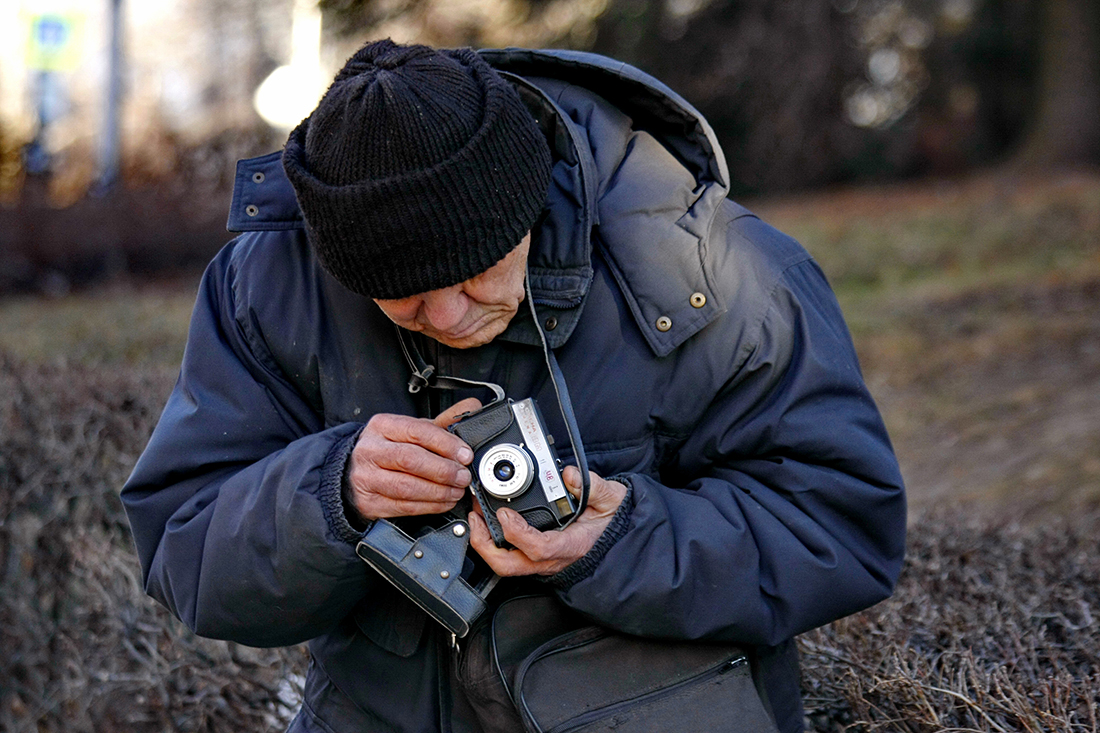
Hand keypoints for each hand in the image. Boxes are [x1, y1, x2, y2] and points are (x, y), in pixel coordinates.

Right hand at [345, 398, 480, 521]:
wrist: (351, 472)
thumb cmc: (387, 449)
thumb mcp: (409, 430)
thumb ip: (440, 422)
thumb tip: (471, 406)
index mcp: (382, 426)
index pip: (416, 432)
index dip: (445, 444)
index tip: (465, 454)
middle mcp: (371, 450)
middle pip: (410, 460)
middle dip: (443, 470)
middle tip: (463, 477)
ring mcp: (367, 478)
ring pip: (407, 487)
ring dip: (438, 492)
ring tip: (457, 491)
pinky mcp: (370, 502)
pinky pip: (404, 507)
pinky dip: (429, 506)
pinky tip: (444, 502)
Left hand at [468, 465, 627, 576]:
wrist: (622, 538)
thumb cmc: (615, 522)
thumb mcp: (612, 500)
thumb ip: (594, 487)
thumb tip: (571, 475)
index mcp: (572, 545)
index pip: (539, 547)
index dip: (517, 532)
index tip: (504, 512)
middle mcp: (554, 559)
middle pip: (510, 565)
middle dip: (485, 544)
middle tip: (476, 517)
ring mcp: (544, 562)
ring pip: (506, 564)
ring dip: (486, 543)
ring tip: (478, 516)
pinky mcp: (538, 558)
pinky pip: (511, 557)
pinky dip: (495, 542)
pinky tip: (491, 522)